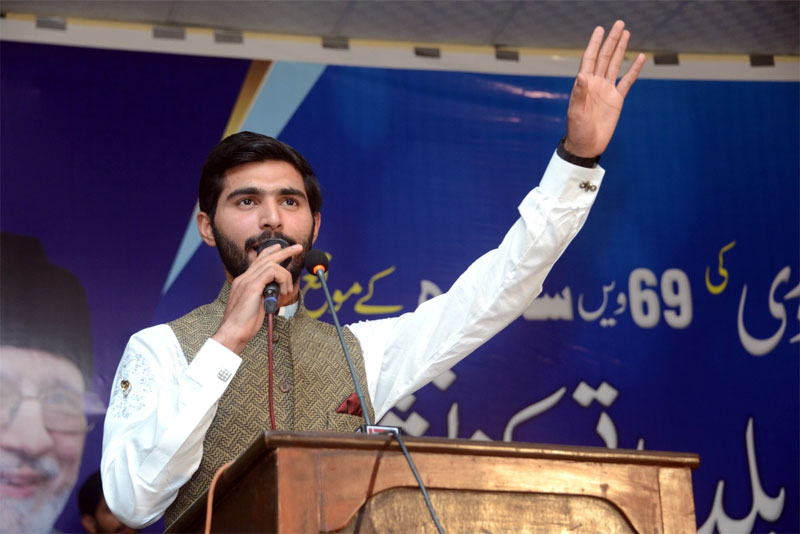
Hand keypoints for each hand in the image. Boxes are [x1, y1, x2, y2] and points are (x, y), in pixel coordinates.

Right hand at [212, 243, 302, 353]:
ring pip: (271, 263)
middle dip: (284, 251)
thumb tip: (275, 291)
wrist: (233, 333)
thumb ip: (263, 295)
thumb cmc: (244, 324)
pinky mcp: (252, 287)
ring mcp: (246, 281)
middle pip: (265, 257)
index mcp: (243, 282)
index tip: (280, 248)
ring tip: (288, 289)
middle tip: (298, 248)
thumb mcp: (256, 306)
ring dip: (286, 274)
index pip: (257, 261)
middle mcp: (243, 278)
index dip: (270, 252)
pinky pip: (272, 272)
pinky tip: (283, 292)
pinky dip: (282, 279)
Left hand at [564, 20, 645, 157]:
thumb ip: (579, 94)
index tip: (600, 29)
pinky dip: (633, 70)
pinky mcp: (617, 100)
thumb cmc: (577, 130)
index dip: (594, 44)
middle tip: (619, 24)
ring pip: (615, 65)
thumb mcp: (576, 113)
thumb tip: (582, 75)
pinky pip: (627, 81)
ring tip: (626, 33)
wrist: (587, 146)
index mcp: (584, 84)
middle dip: (611, 41)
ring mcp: (607, 90)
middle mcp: (595, 84)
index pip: (589, 59)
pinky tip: (639, 57)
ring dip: (620, 49)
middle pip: (604, 57)